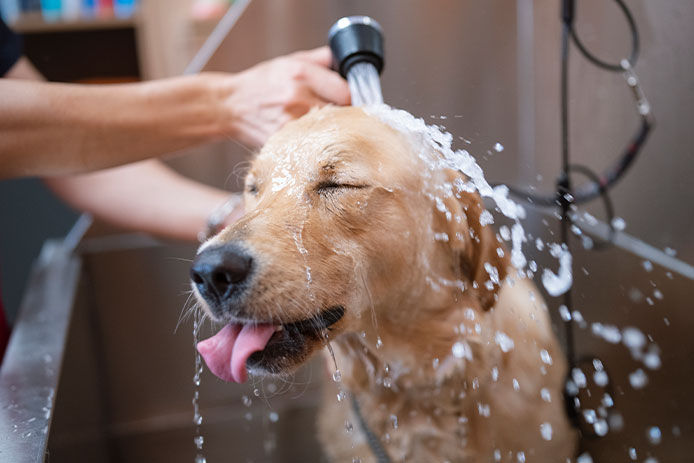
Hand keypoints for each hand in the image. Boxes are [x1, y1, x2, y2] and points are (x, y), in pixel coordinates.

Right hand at [219, 46, 350, 147]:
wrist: (231, 106)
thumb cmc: (262, 84)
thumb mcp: (289, 61)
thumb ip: (320, 59)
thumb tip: (344, 60)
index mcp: (301, 74)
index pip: (346, 92)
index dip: (350, 99)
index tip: (347, 102)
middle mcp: (297, 98)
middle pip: (341, 115)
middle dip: (343, 117)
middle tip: (337, 117)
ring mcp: (291, 122)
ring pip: (329, 132)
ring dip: (330, 132)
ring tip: (322, 127)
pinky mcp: (285, 142)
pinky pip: (312, 145)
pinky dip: (315, 143)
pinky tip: (308, 138)